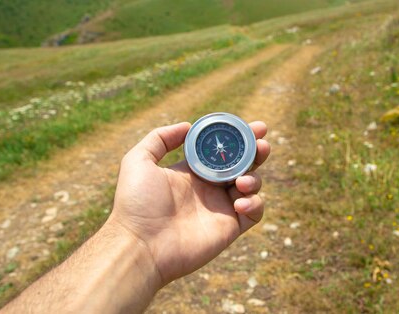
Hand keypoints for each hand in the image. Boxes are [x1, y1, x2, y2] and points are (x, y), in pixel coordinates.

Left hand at [108, 121, 270, 285]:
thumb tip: (188, 126)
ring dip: (254, 178)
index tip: (254, 127)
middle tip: (262, 143)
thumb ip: (159, 139)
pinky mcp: (230, 227)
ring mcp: (221, 207)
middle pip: (242, 164)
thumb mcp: (138, 161)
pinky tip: (239, 202)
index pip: (221, 150)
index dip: (238, 137)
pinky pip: (254, 212)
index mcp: (193, 171)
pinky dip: (255, 203)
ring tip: (241, 181)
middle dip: (256, 151)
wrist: (141, 245)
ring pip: (252, 186)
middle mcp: (209, 187)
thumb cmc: (136, 204)